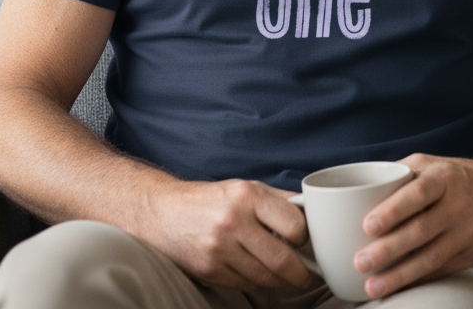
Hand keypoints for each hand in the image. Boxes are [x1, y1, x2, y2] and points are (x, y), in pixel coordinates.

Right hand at [142, 177, 310, 290]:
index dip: (304, 237)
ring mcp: (219, 249)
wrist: (163, 213)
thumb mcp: (246, 188)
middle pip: (281, 259)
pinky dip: (256, 282)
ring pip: (264, 277)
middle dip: (300, 273)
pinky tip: (256, 273)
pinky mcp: (209, 271)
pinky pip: (244, 284)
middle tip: (306, 276)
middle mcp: (234, 221)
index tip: (304, 242)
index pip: (293, 224)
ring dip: (279, 281)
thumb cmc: (211, 199)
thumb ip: (278, 199)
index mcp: (248, 196)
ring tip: (284, 276)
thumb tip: (310, 212)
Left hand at [353, 154, 472, 298]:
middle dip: (388, 249)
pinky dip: (417, 281)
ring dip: (399, 275)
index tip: (368, 224)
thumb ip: (402, 173)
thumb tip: (365, 188)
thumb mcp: (435, 164)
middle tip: (361, 261)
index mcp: (445, 178)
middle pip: (421, 230)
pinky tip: (396, 288)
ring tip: (372, 286)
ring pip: (431, 258)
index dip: (394, 210)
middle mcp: (458, 205)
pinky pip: (440, 271)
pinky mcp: (471, 255)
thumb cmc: (461, 176)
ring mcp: (466, 233)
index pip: (419, 193)